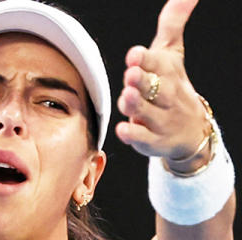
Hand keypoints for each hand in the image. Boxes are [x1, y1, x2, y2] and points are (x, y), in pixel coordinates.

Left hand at [116, 0, 210, 172]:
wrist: (191, 130)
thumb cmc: (172, 85)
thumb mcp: (172, 53)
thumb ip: (172, 24)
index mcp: (167, 71)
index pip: (157, 62)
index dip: (145, 59)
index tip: (134, 54)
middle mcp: (165, 95)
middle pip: (153, 86)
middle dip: (142, 80)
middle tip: (131, 74)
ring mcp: (159, 119)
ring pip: (146, 111)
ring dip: (135, 104)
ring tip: (128, 96)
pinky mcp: (151, 140)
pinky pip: (141, 137)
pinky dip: (132, 133)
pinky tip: (122, 129)